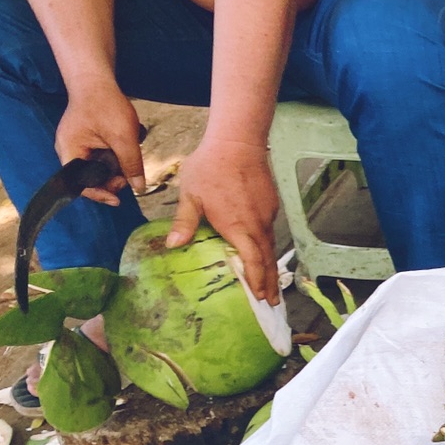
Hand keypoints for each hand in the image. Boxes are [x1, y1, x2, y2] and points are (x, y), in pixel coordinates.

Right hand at [54, 82, 145, 206]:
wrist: (96, 79)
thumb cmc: (105, 103)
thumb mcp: (123, 137)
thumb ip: (131, 164)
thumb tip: (139, 188)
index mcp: (70, 151)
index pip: (80, 184)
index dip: (99, 194)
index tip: (117, 199)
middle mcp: (70, 150)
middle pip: (90, 179)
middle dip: (110, 181)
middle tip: (129, 175)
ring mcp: (78, 145)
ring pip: (98, 169)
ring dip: (115, 169)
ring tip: (128, 157)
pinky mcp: (87, 141)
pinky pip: (101, 158)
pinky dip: (114, 158)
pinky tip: (124, 148)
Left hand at [169, 135, 280, 301]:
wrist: (238, 141)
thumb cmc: (210, 167)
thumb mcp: (191, 195)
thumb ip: (184, 222)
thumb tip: (172, 246)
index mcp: (238, 227)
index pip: (252, 262)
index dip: (256, 281)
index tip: (259, 298)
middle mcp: (257, 225)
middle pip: (267, 261)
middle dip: (270, 283)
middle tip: (272, 303)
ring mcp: (267, 215)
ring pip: (271, 247)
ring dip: (271, 268)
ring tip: (271, 284)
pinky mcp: (271, 205)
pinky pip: (271, 232)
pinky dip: (269, 248)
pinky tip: (264, 252)